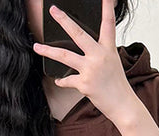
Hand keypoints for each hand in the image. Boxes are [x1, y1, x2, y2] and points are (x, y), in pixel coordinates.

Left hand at [31, 0, 138, 126]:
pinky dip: (62, 81)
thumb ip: (100, 51)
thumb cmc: (117, 84)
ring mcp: (91, 69)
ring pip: (64, 56)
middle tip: (53, 11)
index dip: (107, 8)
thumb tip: (86, 46)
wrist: (122, 104)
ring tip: (37, 47)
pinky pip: (67, 80)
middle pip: (78, 34)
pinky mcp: (84, 83)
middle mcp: (99, 56)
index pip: (108, 24)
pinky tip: (58, 80)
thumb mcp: (112, 62)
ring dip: (48, 51)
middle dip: (64, 20)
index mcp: (108, 48)